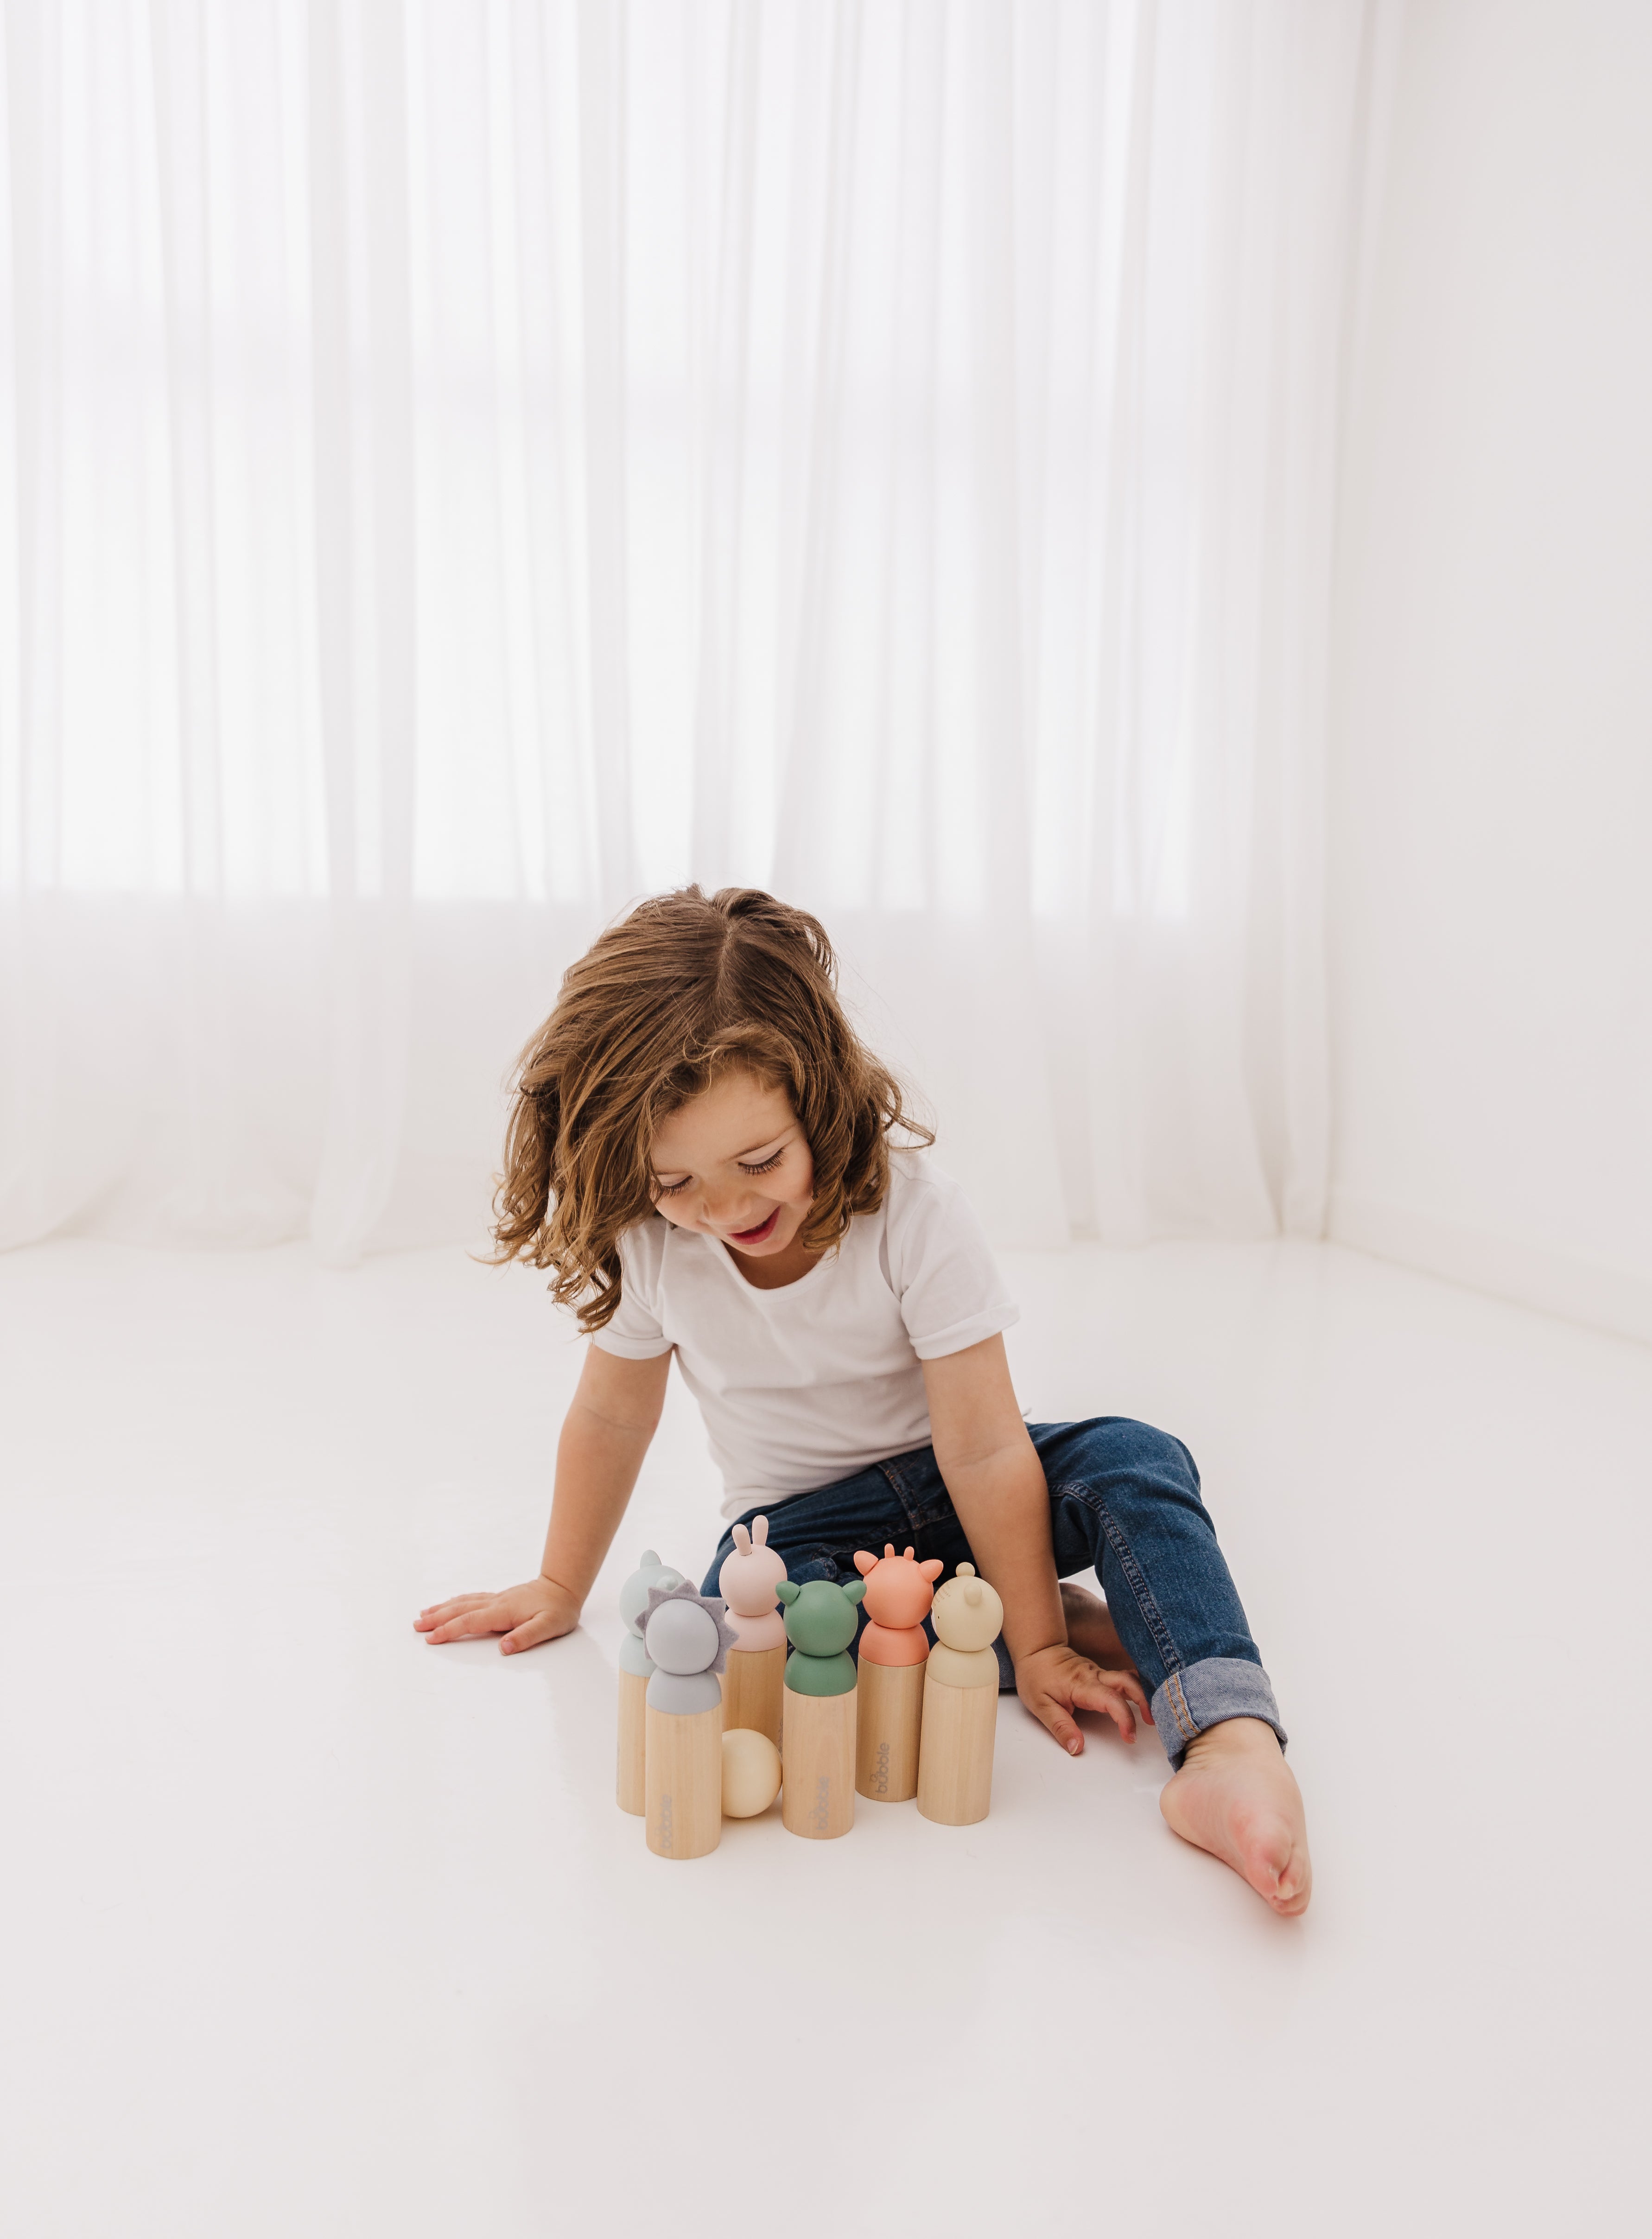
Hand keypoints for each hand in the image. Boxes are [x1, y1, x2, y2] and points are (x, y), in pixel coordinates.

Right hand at [414, 1576, 580, 1653]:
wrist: (564, 1586)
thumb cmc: (559, 1609)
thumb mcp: (549, 1626)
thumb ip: (527, 1636)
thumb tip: (504, 1647)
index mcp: (504, 1612)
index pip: (471, 1621)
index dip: (450, 1630)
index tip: (432, 1638)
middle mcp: (496, 1603)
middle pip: (460, 1610)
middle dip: (437, 1619)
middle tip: (416, 1626)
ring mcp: (496, 1599)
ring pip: (463, 1602)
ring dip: (442, 1609)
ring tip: (423, 1615)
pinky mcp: (499, 1598)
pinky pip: (471, 1599)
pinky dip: (455, 1602)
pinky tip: (448, 1604)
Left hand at [1015, 1642, 1152, 1754]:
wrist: (1035, 1649)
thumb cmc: (1036, 1676)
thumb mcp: (1040, 1706)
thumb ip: (1061, 1727)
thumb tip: (1077, 1748)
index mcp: (1082, 1685)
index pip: (1111, 1700)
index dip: (1124, 1719)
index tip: (1129, 1737)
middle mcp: (1094, 1675)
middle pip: (1128, 1683)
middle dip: (1144, 1701)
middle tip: (1152, 1722)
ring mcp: (1098, 1672)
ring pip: (1127, 1677)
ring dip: (1142, 1693)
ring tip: (1150, 1713)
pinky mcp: (1098, 1672)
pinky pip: (1121, 1677)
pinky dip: (1133, 1687)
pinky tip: (1139, 1697)